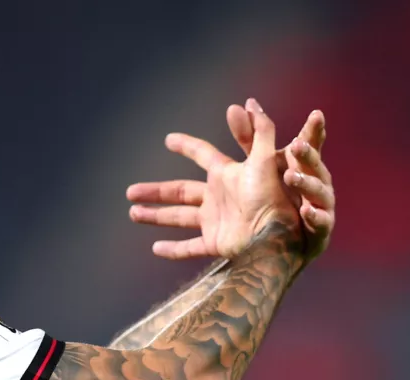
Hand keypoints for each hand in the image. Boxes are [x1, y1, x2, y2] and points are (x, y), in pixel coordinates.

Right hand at [127, 100, 332, 259]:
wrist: (280, 238)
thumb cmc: (275, 199)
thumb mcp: (266, 160)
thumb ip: (259, 131)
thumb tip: (249, 101)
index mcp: (227, 175)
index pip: (203, 154)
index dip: (186, 146)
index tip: (168, 139)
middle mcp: (219, 197)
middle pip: (180, 191)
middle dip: (155, 191)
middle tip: (129, 191)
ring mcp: (217, 222)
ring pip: (179, 218)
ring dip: (156, 216)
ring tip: (133, 213)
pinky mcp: (217, 244)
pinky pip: (191, 248)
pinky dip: (174, 249)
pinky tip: (155, 249)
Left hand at [228, 106, 333, 259]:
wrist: (279, 243)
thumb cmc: (273, 200)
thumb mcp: (256, 168)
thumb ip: (248, 139)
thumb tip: (238, 105)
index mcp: (301, 165)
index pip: (309, 144)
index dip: (314, 130)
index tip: (316, 114)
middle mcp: (314, 183)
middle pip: (315, 165)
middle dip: (308, 154)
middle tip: (298, 144)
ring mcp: (319, 206)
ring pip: (320, 193)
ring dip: (309, 184)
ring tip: (292, 176)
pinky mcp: (320, 231)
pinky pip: (322, 223)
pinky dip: (317, 217)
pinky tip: (307, 212)